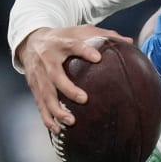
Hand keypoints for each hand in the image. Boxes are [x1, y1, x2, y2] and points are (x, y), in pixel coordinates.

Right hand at [16, 25, 133, 132]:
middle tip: (84, 99)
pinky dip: (47, 118)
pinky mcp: (35, 88)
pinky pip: (40, 105)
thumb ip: (103, 35)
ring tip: (71, 121)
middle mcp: (47, 60)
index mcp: (60, 43)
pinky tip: (58, 130)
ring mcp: (39, 76)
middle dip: (68, 88)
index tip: (98, 58)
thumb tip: (130, 41)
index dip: (84, 51)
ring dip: (56, 109)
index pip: (72, 45)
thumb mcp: (79, 31)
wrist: (30, 42)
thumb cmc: (62, 38)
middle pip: (55, 75)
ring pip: (45, 94)